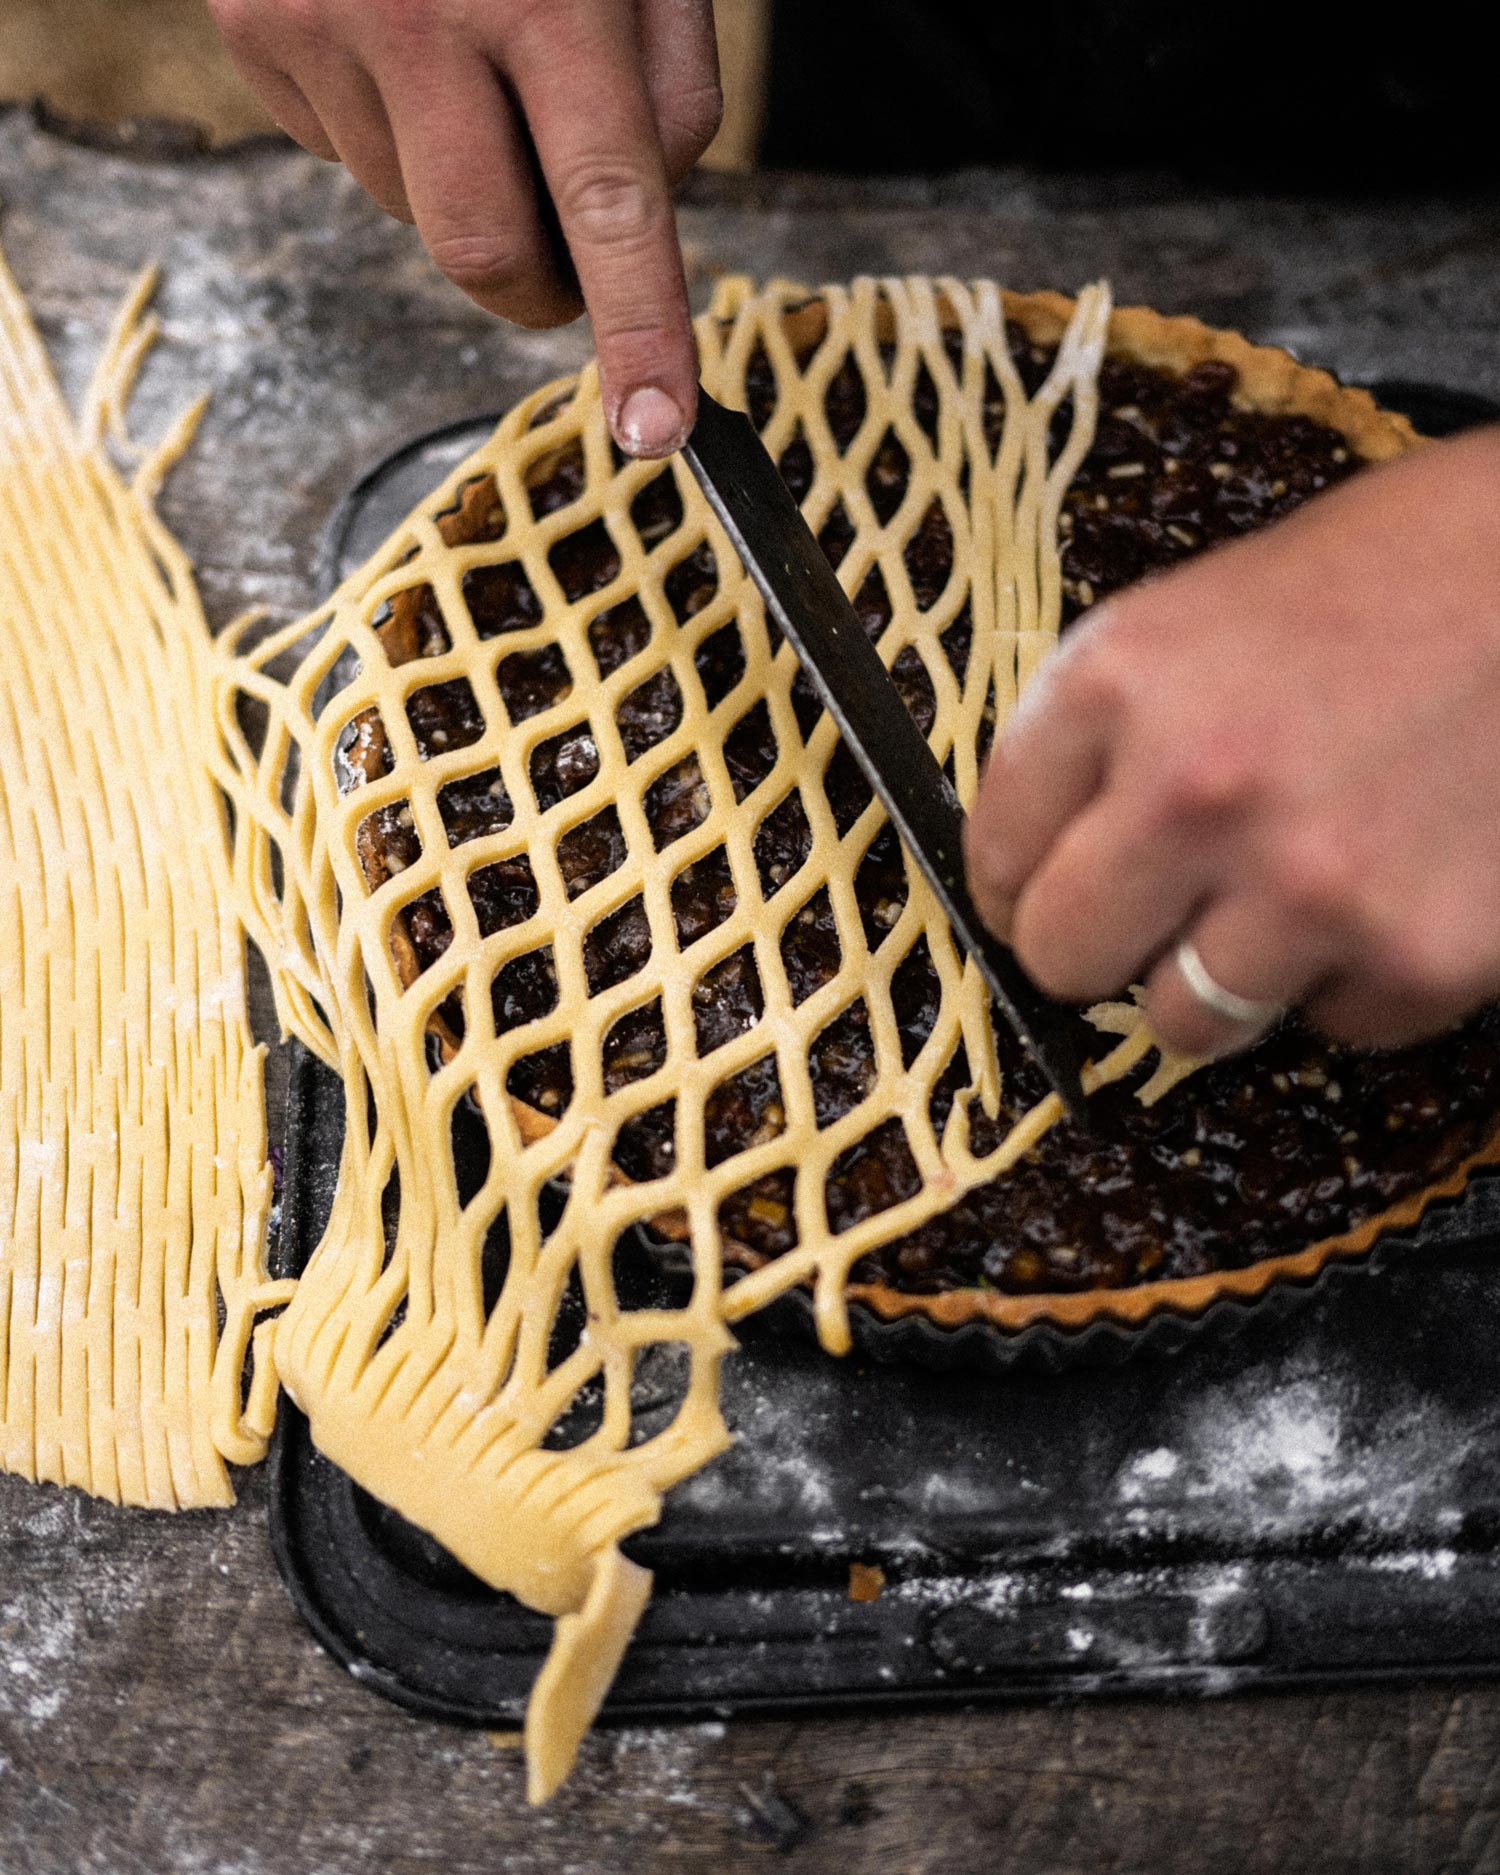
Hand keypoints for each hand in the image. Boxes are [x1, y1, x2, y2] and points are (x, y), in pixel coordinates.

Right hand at [210, 0, 720, 456]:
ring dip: (465, 185)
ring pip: (414, 213)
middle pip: (485, 255)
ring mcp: (319, 25)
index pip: (607, 203)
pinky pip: (345, 155)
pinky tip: (401, 42)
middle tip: (571, 260)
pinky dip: (394, 134)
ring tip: (469, 63)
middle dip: (540, 289)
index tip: (656, 430)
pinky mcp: (254, 32)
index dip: (638, 330)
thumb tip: (633, 229)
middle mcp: (421, 15)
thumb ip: (671, 90)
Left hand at [963, 427, 1499, 1057]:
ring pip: (1182, 1024)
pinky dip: (1353, 977)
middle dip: (1099, 946)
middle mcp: (1197, 789)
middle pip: (1063, 961)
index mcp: (1120, 683)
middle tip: (1156, 911)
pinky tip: (1395, 884)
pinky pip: (1331, 1024)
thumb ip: (1104, 738)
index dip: (1019, 879)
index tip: (1048, 885)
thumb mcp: (1200, 613)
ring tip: (1286, 895)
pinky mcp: (1420, 955)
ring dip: (1218, 978)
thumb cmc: (1390, 577)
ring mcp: (1310, 885)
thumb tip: (1037, 862)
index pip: (993, 853)